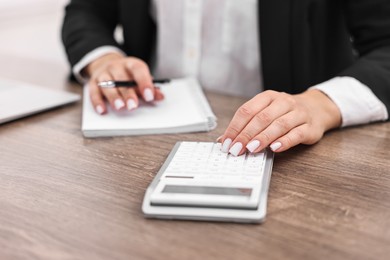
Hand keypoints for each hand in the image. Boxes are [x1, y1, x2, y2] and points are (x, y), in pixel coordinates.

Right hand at [85, 53, 163, 113]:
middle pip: (121, 79)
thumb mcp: (139, 78)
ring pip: (107, 85)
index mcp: (131, 64)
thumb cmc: (127, 75)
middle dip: (128, 94)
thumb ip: (150, 89)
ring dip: (114, 97)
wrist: (106, 64)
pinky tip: (103, 110)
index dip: (144, 83)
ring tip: (120, 107)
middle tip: (133, 106)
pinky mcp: (93, 82)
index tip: (149, 96)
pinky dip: (97, 102)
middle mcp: (116, 67)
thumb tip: (160, 97)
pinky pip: (93, 92)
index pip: (138, 70)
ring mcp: (103, 74)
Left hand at [219, 89, 341, 154]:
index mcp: (268, 97)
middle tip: (236, 148)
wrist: (316, 108)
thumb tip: (223, 140)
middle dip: (246, 134)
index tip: (226, 142)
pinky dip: (285, 141)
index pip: (247, 111)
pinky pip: (296, 134)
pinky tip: (275, 148)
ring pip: (279, 125)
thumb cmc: (284, 113)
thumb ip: (245, 125)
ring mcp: (298, 114)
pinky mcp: (310, 127)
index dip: (235, 127)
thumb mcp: (265, 112)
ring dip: (263, 138)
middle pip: (261, 118)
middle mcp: (283, 102)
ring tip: (252, 149)